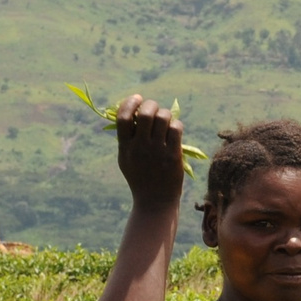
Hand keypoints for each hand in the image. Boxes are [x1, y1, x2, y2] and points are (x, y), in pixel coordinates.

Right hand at [112, 93, 186, 208]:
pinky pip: (177, 128)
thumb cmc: (140, 178)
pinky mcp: (173, 155)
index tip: (137, 98)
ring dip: (165, 114)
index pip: (123, 118)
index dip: (130, 103)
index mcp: (125, 147)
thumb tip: (133, 112)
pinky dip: (176, 125)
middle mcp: (140, 147)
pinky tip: (175, 130)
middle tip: (154, 108)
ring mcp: (157, 151)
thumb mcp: (126, 159)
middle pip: (146, 113)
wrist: (155, 201)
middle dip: (151, 105)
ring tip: (165, 120)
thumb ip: (127, 138)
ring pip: (163, 118)